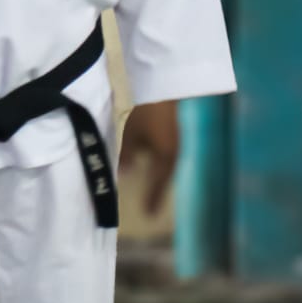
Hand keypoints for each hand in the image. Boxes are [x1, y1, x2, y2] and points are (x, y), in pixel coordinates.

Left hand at [118, 100, 179, 216]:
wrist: (165, 87)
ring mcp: (175, 142)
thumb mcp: (132, 135)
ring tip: (151, 191)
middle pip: (164, 179)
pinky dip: (158, 165)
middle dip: (156, 192)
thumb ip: (128, 156)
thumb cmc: (148, 113)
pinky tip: (150, 164)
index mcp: (166, 157)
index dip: (153, 199)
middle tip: (150, 209)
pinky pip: (165, 156)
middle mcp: (174, 153)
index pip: (158, 185)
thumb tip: (126, 174)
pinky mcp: (172, 133)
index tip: (148, 215)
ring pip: (165, 168)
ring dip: (158, 179)